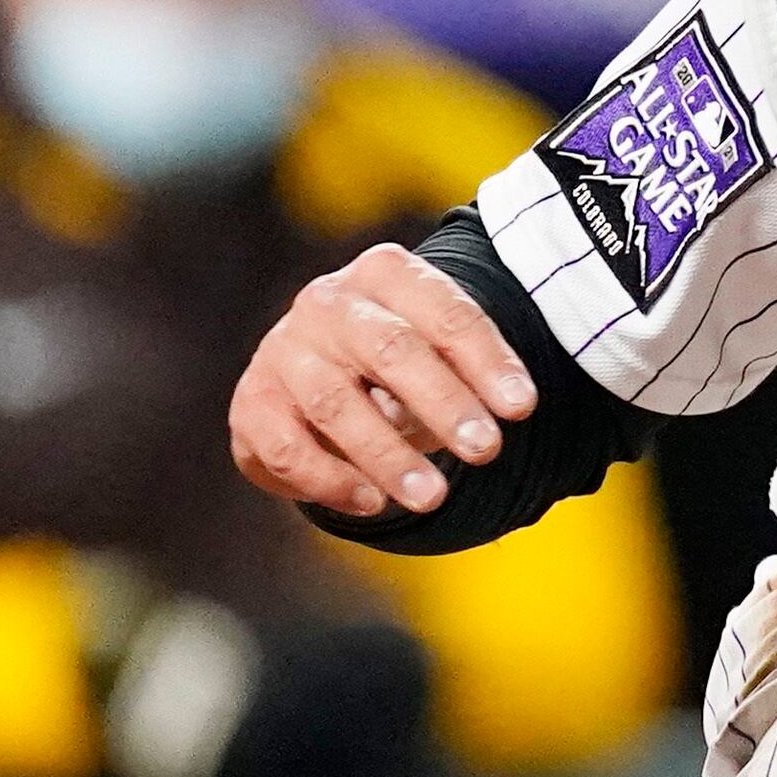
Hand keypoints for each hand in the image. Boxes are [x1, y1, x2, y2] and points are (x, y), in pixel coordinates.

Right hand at [229, 243, 537, 518]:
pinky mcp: (254, 403)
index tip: (523, 408)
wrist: (325, 367)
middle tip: (486, 451)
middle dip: (443, 403)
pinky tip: (374, 503)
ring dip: (388, 455)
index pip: (445, 312)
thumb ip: (468, 370)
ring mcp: (283, 350)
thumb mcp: (443, 350)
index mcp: (386, 274)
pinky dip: (332, 480)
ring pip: (337, 404)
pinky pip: (288, 449)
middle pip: (391, 349)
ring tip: (434, 497)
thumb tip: (502, 413)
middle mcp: (329, 303)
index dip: (486, 360)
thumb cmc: (404, 361)